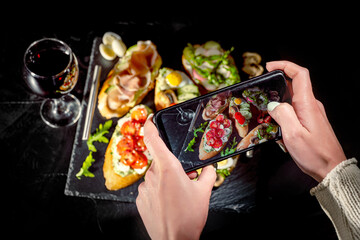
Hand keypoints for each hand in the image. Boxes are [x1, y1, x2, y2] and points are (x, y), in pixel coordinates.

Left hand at [136, 115, 216, 239]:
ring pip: (155, 176)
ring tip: (177, 196)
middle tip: (184, 180)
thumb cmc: (188, 217)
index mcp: (168, 168)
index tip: (150, 119)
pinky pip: (149, 189)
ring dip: (165, 181)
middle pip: (161, 162)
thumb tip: (209, 168)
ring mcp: (144, 188)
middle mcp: (153, 175)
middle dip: (172, 167)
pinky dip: (158, 192)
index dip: (150, 126)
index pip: (153, 139)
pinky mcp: (140, 199)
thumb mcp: (204, 192)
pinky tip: (168, 203)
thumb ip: (208, 174)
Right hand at [266, 61, 345, 181]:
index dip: (284, 65)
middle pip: (294, 84)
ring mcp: (312, 113)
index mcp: (308, 105)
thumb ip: (282, 115)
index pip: (299, 74)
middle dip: (276, 83)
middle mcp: (311, 105)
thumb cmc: (315, 154)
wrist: (332, 169)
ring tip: (265, 109)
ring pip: (293, 98)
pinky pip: (295, 109)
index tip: (269, 67)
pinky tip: (275, 122)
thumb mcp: (293, 135)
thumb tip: (273, 104)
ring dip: (278, 99)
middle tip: (261, 89)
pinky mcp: (310, 121)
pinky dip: (283, 110)